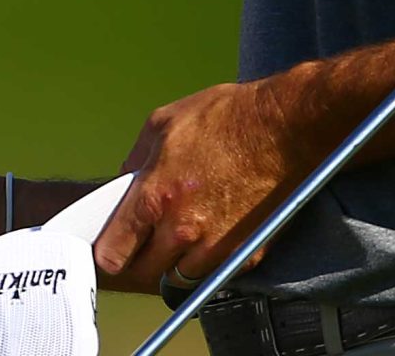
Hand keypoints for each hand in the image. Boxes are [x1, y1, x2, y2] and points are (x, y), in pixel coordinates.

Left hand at [92, 82, 303, 293]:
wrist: (285, 127)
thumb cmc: (227, 117)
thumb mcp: (163, 123)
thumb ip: (135, 159)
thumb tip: (125, 183)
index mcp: (156, 196)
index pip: (115, 251)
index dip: (109, 252)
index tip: (111, 249)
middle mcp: (183, 229)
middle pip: (145, 271)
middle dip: (139, 258)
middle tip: (143, 242)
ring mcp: (216, 247)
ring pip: (179, 277)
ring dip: (174, 263)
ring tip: (180, 237)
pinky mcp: (245, 254)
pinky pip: (214, 272)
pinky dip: (208, 261)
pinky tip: (211, 236)